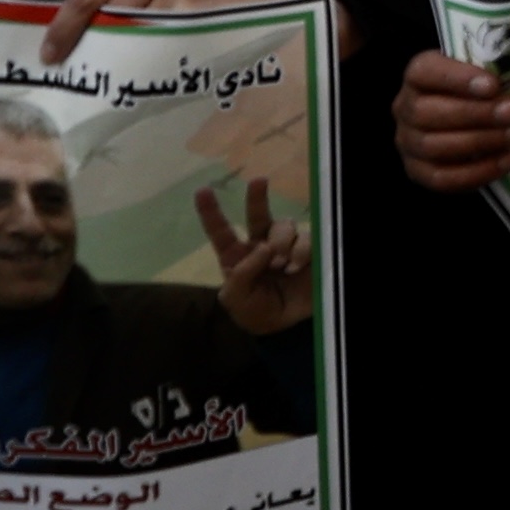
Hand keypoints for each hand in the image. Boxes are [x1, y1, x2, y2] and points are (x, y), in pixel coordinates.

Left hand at [192, 178, 310, 332]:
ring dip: (281, 244)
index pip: (220, 231)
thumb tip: (261, 247)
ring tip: (281, 265)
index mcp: (236, 256)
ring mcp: (285, 247)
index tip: (202, 191)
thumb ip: (241, 273)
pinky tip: (295, 267)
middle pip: (257, 214)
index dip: (210, 211)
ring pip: (283, 226)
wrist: (286, 327)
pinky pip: (306, 239)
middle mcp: (260, 245)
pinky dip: (300, 252)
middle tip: (258, 181)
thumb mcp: (235, 300)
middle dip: (256, 196)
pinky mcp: (307, 251)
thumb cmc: (256, 313)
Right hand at [394, 51, 509, 194]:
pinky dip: (478, 172)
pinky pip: (442, 178)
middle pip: (427, 113)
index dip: (457, 78)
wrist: (474, 121)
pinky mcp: (418, 172)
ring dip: (482, 141)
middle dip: (476, 114)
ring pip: (434, 147)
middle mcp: (405, 108)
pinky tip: (509, 159)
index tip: (494, 85)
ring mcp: (408, 142)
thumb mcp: (484, 75)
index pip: (424, 71)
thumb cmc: (480, 91)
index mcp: (418, 76)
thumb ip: (491, 78)